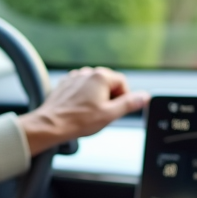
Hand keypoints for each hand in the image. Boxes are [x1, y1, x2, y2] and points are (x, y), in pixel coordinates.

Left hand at [18, 66, 148, 155]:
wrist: (52, 124)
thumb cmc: (78, 120)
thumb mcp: (110, 115)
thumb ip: (129, 104)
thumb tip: (144, 96)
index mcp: (100, 76)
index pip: (122, 82)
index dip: (123, 97)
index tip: (116, 110)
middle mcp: (87, 72)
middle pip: (108, 83)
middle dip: (109, 98)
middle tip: (103, 114)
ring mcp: (75, 77)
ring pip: (94, 86)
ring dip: (96, 98)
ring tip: (90, 114)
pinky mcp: (65, 84)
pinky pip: (81, 88)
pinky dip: (84, 97)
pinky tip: (80, 110)